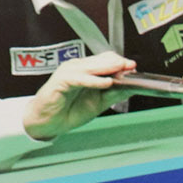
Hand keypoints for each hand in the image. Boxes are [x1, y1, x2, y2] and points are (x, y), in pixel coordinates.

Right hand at [22, 51, 136, 138]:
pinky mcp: (61, 81)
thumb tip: (133, 86)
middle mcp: (78, 67)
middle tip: (131, 67)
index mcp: (87, 70)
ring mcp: (69, 72)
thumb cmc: (70, 110)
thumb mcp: (100, 101)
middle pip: (101, 60)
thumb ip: (115, 93)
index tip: (133, 67)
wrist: (50, 122)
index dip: (120, 62)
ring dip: (108, 68)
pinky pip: (79, 78)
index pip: (106, 59)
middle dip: (118, 63)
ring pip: (91, 66)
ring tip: (122, 71)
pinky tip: (106, 83)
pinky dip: (94, 80)